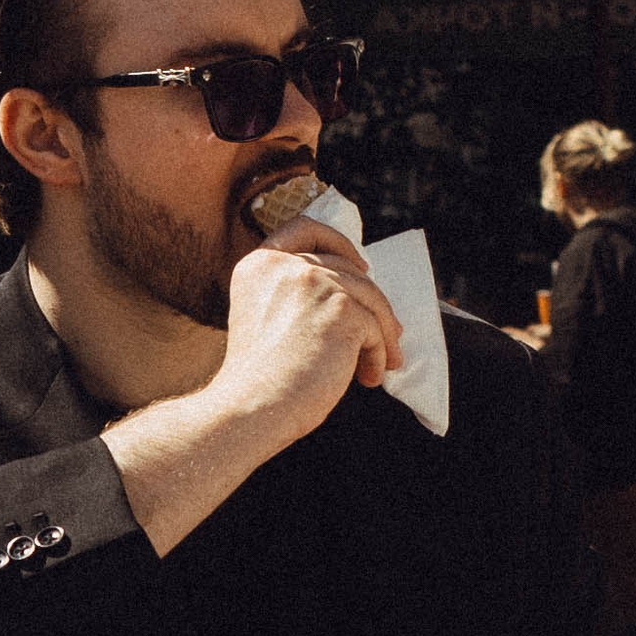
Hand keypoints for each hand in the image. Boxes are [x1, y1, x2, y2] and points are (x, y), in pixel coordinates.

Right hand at [204, 215, 403, 456]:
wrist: (252, 406)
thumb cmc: (259, 379)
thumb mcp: (265, 317)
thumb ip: (296, 295)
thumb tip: (355, 297)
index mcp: (260, 264)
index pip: (305, 228)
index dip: (338, 242)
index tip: (360, 264)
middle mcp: (286, 266)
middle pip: (349, 271)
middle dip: (371, 305)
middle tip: (384, 336)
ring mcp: (316, 283)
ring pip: (370, 299)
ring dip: (381, 334)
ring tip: (378, 364)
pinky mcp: (343, 309)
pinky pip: (376, 327)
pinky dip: (378, 354)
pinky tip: (367, 377)